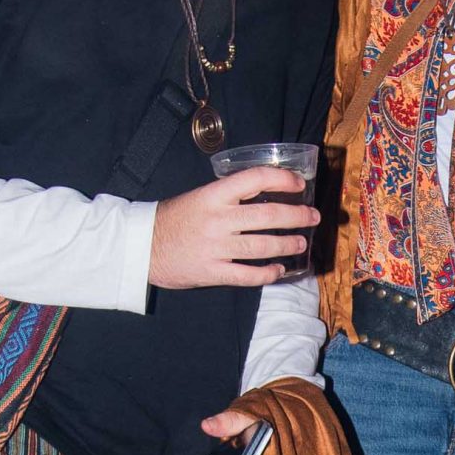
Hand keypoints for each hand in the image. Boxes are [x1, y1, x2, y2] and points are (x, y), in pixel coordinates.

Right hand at [148, 169, 319, 289]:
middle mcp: (218, 220)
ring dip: (288, 245)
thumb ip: (229, 196)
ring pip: (263, 247)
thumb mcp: (199, 197)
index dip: (282, 180)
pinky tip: (279, 270)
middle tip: (313, 216)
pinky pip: (248, 275)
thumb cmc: (173, 219)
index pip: (255, 179)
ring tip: (301, 243)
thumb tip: (266, 193)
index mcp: (213, 195)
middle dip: (297, 216)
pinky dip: (268, 273)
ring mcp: (216, 248)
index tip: (300, 185)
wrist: (141, 246)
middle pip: (268, 216)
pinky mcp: (212, 272)